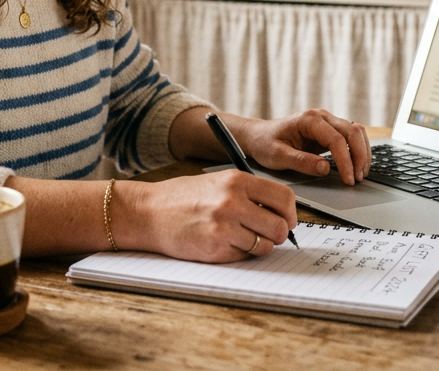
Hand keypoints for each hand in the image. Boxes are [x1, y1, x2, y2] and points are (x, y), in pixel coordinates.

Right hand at [116, 171, 296, 262]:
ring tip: (241, 238)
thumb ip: (249, 193)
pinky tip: (223, 244)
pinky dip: (240, 254)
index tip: (286, 220)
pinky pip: (244, 257)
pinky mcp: (214, 248)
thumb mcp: (218, 183)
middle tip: (267, 234)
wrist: (148, 212)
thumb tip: (281, 214)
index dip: (290, 213)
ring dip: (259, 246)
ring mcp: (224, 226)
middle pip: (280, 226)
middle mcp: (233, 201)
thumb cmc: (183, 197)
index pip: (284, 198)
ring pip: (265, 246)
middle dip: (278, 234)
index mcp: (237, 180)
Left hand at [232, 109, 370, 185]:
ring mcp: (327, 122)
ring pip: (356, 132)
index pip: (336, 139)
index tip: (348, 179)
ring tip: (360, 174)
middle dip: (359, 156)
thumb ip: (301, 162)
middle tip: (358, 179)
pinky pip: (351, 137)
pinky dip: (358, 150)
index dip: (345, 161)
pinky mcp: (329, 130)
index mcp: (309, 120)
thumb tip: (325, 168)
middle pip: (352, 132)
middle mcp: (321, 116)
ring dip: (362, 153)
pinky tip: (357, 166)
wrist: (259, 136)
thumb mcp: (278, 156)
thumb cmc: (265, 144)